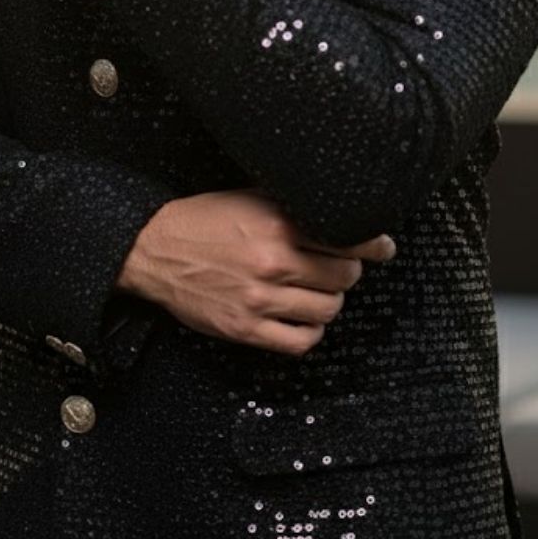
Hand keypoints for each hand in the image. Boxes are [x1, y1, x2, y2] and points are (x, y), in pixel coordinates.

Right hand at [115, 188, 397, 356]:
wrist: (156, 249)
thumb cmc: (205, 220)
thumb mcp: (250, 197)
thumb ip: (293, 205)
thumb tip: (341, 211)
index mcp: (277, 224)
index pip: (347, 239)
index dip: (373, 245)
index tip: (382, 247)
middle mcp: (273, 262)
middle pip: (344, 277)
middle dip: (346, 271)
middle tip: (336, 266)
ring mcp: (260, 300)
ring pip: (328, 310)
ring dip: (330, 300)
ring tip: (318, 290)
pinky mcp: (246, 329)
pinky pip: (301, 341)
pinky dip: (311, 331)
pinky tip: (304, 317)